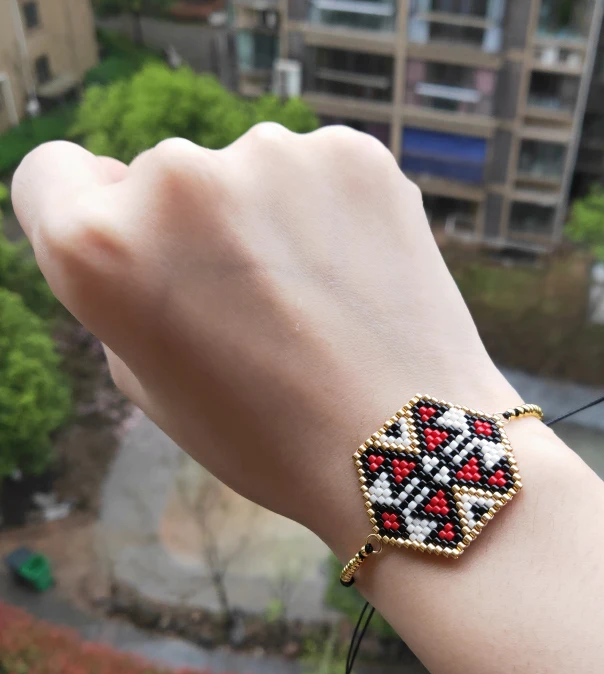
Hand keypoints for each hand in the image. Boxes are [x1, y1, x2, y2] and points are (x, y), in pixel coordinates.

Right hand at [12, 125, 522, 552]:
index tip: (137, 246)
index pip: (53, 174)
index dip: (89, 213)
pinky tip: (358, 275)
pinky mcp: (355, 155)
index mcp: (102, 246)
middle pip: (161, 176)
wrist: (407, 446)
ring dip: (267, 217)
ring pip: (248, 172)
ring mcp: (274, 154)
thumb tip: (141, 234)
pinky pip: (319, 172)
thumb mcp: (150, 382)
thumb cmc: (270, 437)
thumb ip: (125, 292)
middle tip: (253, 304)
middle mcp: (177, 180)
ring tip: (316, 299)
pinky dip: (331, 211)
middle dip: (194, 228)